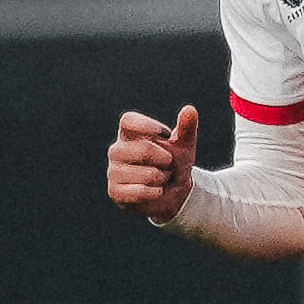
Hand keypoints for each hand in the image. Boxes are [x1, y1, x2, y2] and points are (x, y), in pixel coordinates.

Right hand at [108, 104, 196, 223]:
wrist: (171, 194)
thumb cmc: (173, 164)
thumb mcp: (183, 145)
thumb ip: (186, 127)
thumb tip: (190, 109)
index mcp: (129, 134)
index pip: (128, 120)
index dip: (148, 126)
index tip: (165, 135)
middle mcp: (117, 150)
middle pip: (144, 150)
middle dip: (166, 160)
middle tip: (168, 164)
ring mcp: (113, 171)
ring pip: (146, 174)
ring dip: (163, 178)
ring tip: (161, 179)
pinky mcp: (115, 192)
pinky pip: (141, 192)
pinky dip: (156, 192)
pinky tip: (156, 191)